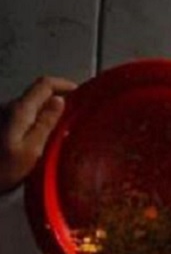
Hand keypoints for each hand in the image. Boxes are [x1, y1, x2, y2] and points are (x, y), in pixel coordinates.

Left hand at [0, 76, 75, 193]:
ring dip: (47, 111)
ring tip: (62, 129)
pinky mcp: (0, 125)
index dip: (64, 84)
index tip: (80, 93)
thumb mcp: (31, 149)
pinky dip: (37, 120)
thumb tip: (60, 101)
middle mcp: (9, 107)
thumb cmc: (4, 169)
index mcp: (20, 110)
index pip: (44, 84)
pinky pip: (23, 116)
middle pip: (37, 94)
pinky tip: (42, 138)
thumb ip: (46, 123)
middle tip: (76, 115)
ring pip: (30, 106)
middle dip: (58, 99)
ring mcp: (2, 115)